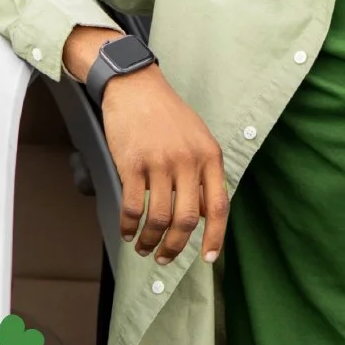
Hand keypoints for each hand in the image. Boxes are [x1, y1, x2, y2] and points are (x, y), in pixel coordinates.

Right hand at [99, 68, 228, 264]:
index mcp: (209, 156)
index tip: (209, 258)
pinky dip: (129, 225)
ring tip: (144, 247)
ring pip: (158, 217)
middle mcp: (187, 161)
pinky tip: (127, 231)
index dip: (215, 237)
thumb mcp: (197, 138)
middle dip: (176, 247)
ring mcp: (159, 162)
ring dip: (150, 240)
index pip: (218, 207)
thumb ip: (203, 174)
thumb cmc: (166, 113)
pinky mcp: (132, 163)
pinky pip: (133, 205)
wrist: (135, 86)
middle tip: (165, 258)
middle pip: (186, 219)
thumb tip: (200, 214)